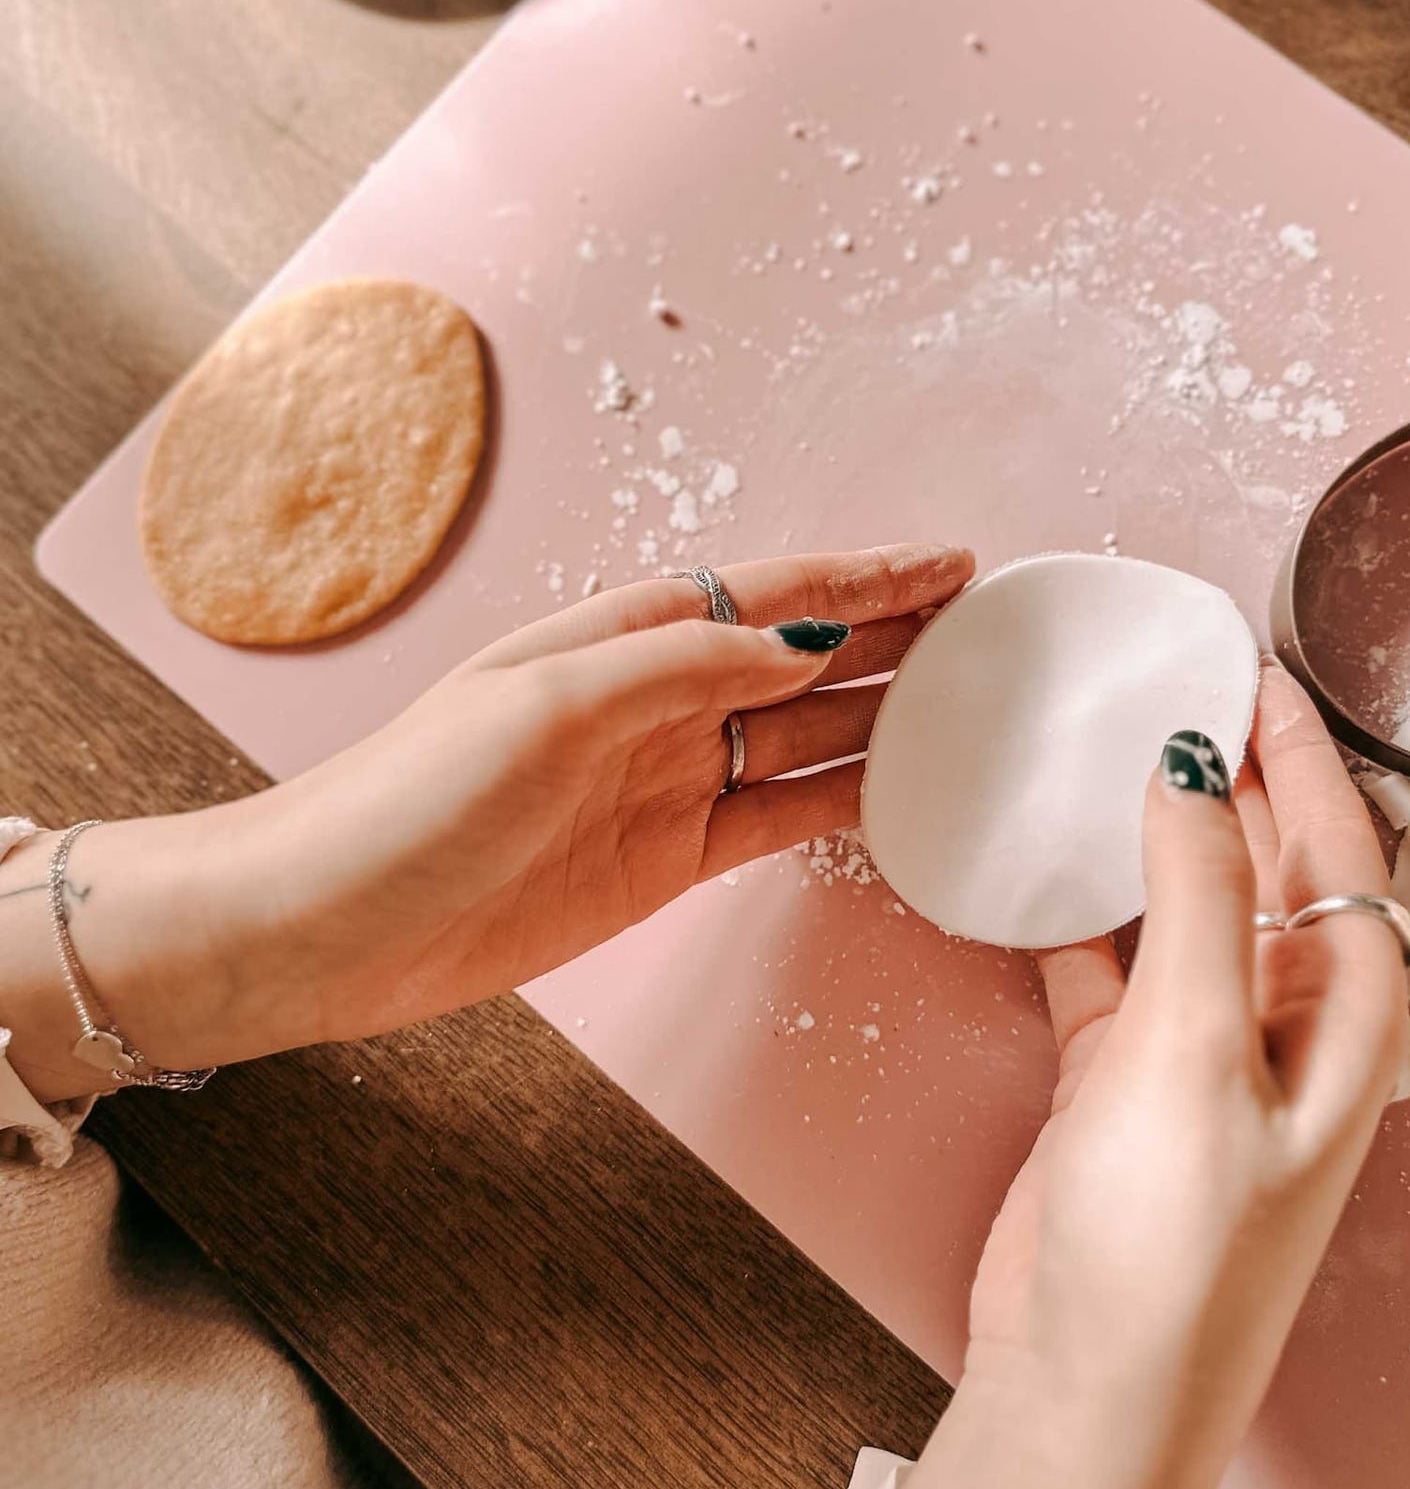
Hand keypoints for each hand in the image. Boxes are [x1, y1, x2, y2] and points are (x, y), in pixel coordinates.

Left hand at [0, 544, 972, 1097]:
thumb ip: (679, 666)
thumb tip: (796, 645)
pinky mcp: (669, 855)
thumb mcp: (548, 705)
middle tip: (988, 629)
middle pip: (802, 655)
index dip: (866, 579)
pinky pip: (777, 816)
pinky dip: (841, 801)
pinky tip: (897, 788)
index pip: (772, 593)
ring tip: (971, 703)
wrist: (341, 921)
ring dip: (883, 715)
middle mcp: (659, 699)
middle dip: (893, 635)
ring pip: (803, 734)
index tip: (952, 567)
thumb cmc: (418, 795)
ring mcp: (669, 779)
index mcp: (627, 638)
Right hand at [908, 663, 1409, 1488]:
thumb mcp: (1197, 1048)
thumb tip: (1192, 769)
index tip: (1254, 671)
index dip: (1301, 751)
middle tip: (1181, 693)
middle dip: (1235, 778)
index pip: (1337, 846)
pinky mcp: (1121, 1076)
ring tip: (1112, 762)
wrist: (1084, 1376)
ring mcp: (1198, 1051)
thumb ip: (1200, 897)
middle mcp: (1280, 1026)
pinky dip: (1077, 919)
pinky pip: (1105, 966)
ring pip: (1184, 910)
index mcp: (1338, 1017)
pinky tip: (1042, 881)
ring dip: (1154, 839)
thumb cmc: (1173, 1250)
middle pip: (1269, 867)